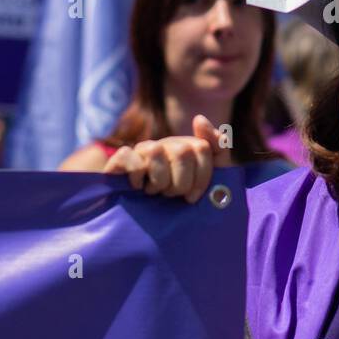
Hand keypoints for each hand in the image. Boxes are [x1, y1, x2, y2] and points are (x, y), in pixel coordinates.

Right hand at [101, 114, 223, 202]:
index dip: (202, 177)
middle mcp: (165, 144)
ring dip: (159, 181)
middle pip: (182, 151)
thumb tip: (199, 118)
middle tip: (172, 195)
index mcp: (187, 146)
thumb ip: (217, 148)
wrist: (142, 220)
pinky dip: (136, 176)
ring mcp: (143, 149)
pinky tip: (138, 187)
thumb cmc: (178, 199)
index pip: (202, 148)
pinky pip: (129, 157)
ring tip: (155, 191)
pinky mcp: (120, 159)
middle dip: (181, 183)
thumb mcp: (206, 177)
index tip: (193, 196)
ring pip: (156, 152)